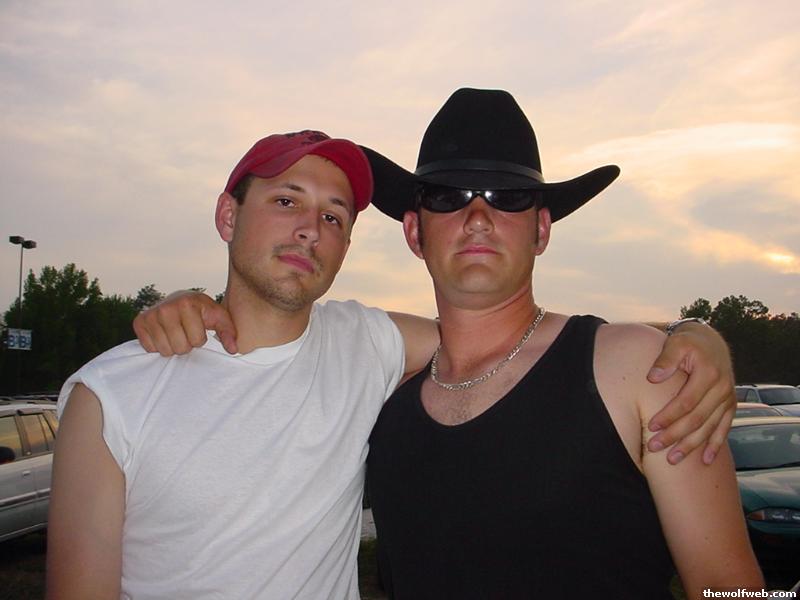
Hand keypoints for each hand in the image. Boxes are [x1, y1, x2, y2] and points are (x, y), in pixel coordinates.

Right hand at [132, 291, 237, 355]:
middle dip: (186, 345)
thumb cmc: (203, 312)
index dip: (200, 339)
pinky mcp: (139, 322)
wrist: (182, 300)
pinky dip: (158, 345)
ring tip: (176, 333)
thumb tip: (233, 350)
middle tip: (186, 332)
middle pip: (180, 348)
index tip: (198, 328)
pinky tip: (164, 333)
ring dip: (172, 346)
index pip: (196, 342)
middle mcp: (166, 308)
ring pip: (164, 351)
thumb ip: (228, 332)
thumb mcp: (219, 318)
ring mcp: (150, 314)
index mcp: (187, 304)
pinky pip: (149, 348)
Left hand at [645, 322, 734, 464]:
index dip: (669, 416)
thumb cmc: (689, 343)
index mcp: (708, 374)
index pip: (686, 401)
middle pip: (697, 419)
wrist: (711, 341)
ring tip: (673, 459)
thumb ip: (665, 359)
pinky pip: (724, 428)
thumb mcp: (676, 343)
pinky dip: (715, 445)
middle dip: (675, 436)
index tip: (651, 427)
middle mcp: (722, 388)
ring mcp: (727, 398)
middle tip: (654, 448)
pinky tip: (705, 460)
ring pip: (709, 428)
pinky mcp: (730, 405)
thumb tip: (653, 377)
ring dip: (691, 446)